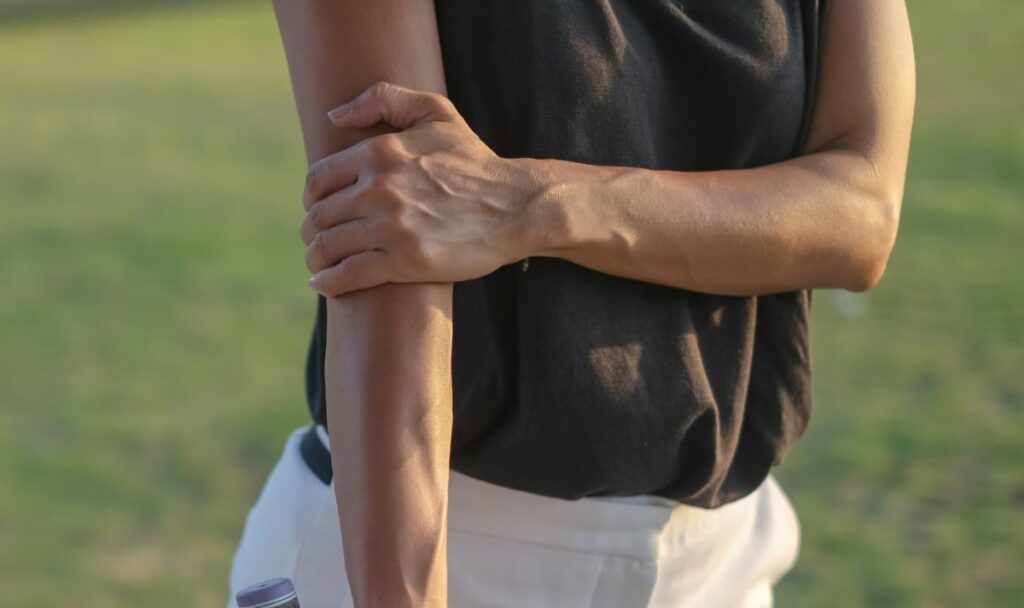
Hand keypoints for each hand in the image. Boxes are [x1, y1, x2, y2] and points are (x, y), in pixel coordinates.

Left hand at [301, 81, 538, 296]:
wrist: (517, 207)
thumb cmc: (476, 162)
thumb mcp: (436, 113)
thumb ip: (383, 99)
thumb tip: (334, 116)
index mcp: (379, 153)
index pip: (318, 179)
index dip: (311, 198)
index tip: (317, 210)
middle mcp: (380, 189)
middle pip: (319, 216)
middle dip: (311, 232)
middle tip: (316, 242)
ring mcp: (391, 227)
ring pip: (328, 247)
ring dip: (315, 260)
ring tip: (318, 266)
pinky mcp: (405, 262)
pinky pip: (348, 275)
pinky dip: (328, 282)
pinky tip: (324, 285)